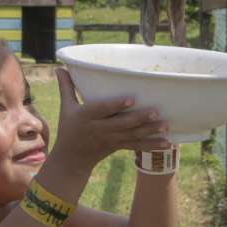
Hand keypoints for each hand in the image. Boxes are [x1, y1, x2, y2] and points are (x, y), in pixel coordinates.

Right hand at [52, 68, 169, 172]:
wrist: (71, 159)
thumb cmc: (68, 128)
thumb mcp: (65, 108)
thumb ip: (66, 87)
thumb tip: (59, 67)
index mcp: (86, 117)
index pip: (102, 110)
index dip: (116, 105)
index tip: (131, 100)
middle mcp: (99, 129)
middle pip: (121, 124)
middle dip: (139, 119)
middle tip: (155, 111)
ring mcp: (110, 139)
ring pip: (131, 136)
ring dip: (149, 131)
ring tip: (164, 125)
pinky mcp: (118, 147)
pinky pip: (136, 146)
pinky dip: (151, 145)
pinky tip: (166, 143)